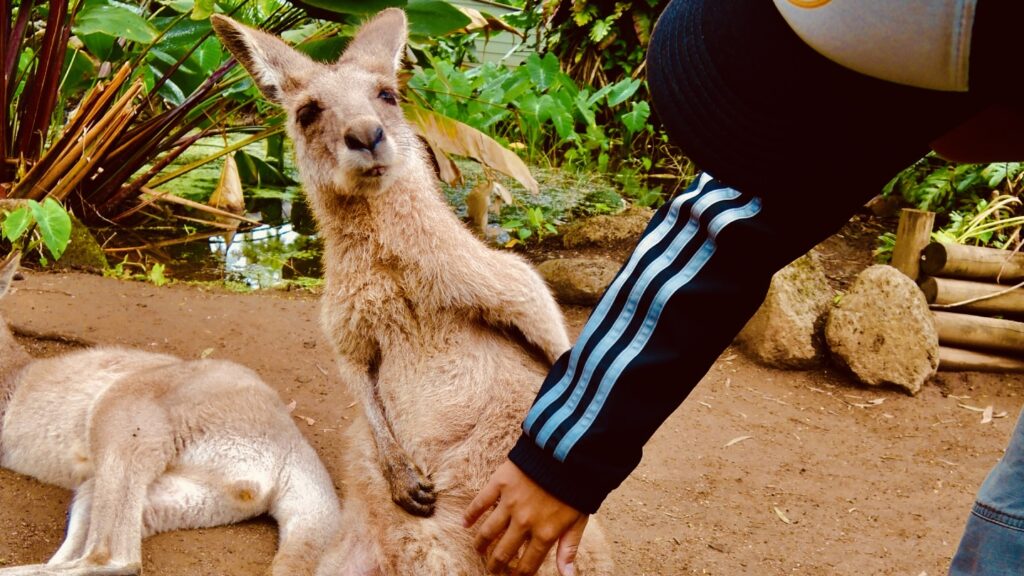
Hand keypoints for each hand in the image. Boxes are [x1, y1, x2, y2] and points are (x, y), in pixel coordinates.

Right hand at [464, 460, 587, 575]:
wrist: (567, 452)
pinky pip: (480, 503)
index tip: (514, 575)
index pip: (527, 564)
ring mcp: (510, 503)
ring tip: (478, 550)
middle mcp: (524, 522)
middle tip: (493, 569)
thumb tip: (567, 575)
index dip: (518, 574)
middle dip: (496, 565)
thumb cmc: (576, 487)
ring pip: (488, 532)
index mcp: (545, 533)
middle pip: (503, 552)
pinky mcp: (500, 484)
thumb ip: (569, 548)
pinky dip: (470, 514)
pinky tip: (465, 523)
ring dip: (481, 545)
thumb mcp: (578, 521)